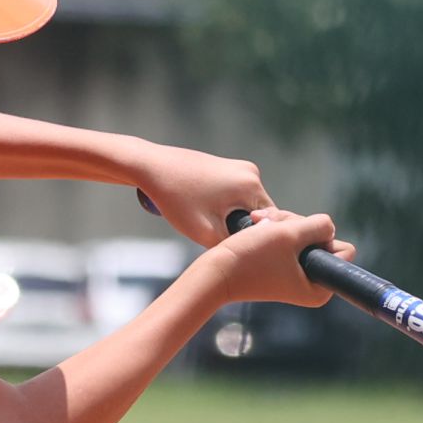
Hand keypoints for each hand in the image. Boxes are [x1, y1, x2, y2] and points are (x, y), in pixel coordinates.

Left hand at [131, 146, 270, 248]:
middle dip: (241, 228)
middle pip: (259, 213)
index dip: (256, 240)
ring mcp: (238, 166)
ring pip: (245, 205)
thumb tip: (250, 256)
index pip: (271, 223)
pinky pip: (234, 195)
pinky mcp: (226, 166)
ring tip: (208, 224)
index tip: (236, 249)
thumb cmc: (175, 198)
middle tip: (217, 238)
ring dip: (231, 218)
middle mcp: (251, 172)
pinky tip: (202, 210)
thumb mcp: (205, 232)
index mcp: (252, 185)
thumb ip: (233, 246)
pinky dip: (223, 207)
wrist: (151, 167)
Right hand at [214, 209, 351, 307]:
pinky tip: (257, 223)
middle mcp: (310, 284)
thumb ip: (319, 226)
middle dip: (298, 226)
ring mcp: (294, 274)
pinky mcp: (279, 266)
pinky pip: (288, 238)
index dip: (322, 236)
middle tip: (274, 226)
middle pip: (322, 238)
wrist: (214, 271)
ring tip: (260, 221)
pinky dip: (275, 228)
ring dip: (283, 223)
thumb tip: (329, 226)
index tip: (296, 240)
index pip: (343, 250)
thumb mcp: (290, 235)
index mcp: (319, 288)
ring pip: (303, 234)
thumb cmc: (251, 257)